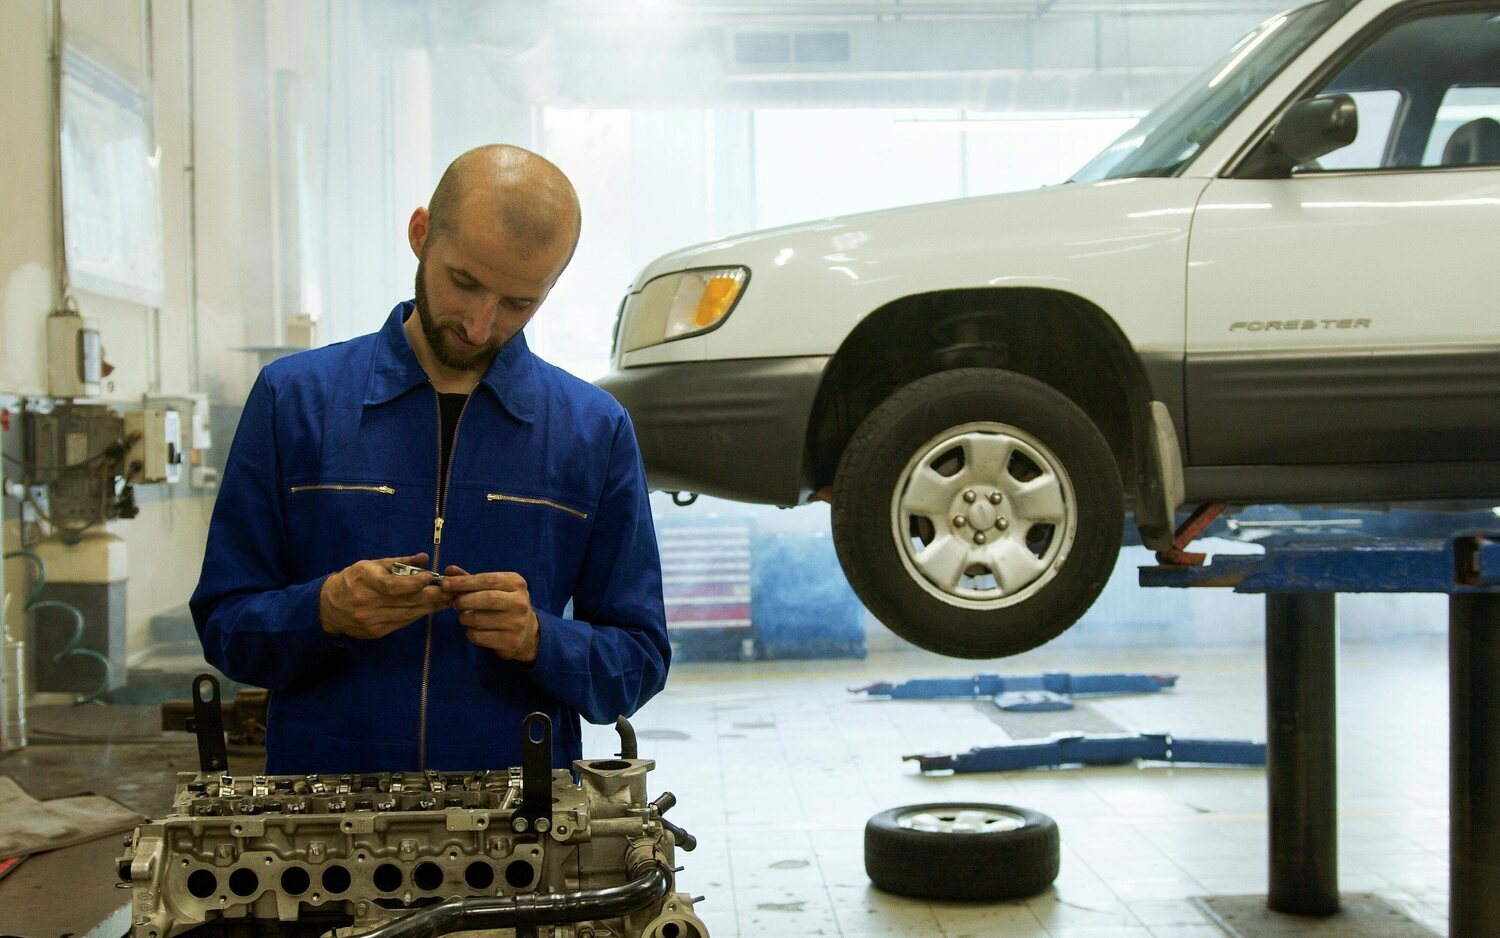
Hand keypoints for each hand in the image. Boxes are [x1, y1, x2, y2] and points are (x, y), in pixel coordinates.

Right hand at [319, 553, 449, 639]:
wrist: (327, 607)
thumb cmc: (352, 580)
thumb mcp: (371, 565)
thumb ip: (399, 562)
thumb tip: (425, 558)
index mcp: (364, 581)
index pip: (394, 586)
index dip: (416, 583)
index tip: (432, 577)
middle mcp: (367, 602)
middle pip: (406, 602)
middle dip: (432, 596)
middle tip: (451, 590)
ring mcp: (371, 620)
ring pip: (408, 614)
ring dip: (430, 607)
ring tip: (446, 599)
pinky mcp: (376, 632)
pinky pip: (402, 623)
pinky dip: (417, 615)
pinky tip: (429, 608)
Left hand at [441, 565, 539, 662]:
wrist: (526, 631)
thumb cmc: (503, 604)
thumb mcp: (491, 588)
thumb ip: (470, 579)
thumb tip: (449, 570)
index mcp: (516, 583)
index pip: (487, 580)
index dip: (464, 582)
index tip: (445, 584)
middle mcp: (520, 602)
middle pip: (486, 598)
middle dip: (464, 600)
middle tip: (454, 603)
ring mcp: (517, 623)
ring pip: (479, 619)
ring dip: (465, 617)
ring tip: (465, 616)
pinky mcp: (510, 641)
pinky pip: (479, 636)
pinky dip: (470, 633)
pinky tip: (474, 629)